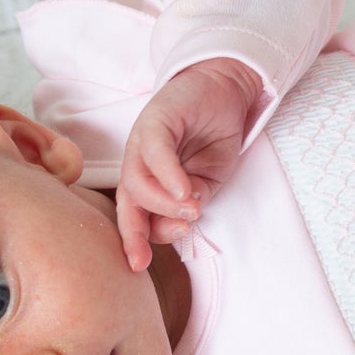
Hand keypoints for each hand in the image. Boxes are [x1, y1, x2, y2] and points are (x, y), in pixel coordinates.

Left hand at [117, 57, 261, 270]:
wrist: (226, 89)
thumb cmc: (214, 135)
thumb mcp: (208, 180)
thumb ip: (194, 201)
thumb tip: (187, 219)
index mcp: (148, 178)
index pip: (133, 213)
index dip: (134, 240)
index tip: (139, 265)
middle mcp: (139, 160)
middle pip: (128, 201)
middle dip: (137, 229)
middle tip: (165, 242)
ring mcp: (144, 139)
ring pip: (137, 181)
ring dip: (163, 203)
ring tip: (193, 207)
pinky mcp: (156, 118)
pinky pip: (155, 152)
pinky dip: (168, 175)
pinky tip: (185, 190)